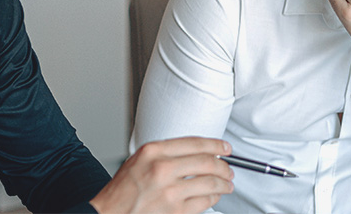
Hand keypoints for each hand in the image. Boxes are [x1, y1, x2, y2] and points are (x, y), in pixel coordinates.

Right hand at [89, 137, 233, 213]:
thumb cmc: (122, 190)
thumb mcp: (138, 160)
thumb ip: (164, 153)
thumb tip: (195, 152)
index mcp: (152, 151)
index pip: (194, 142)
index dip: (215, 144)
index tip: (224, 148)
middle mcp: (161, 168)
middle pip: (206, 162)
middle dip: (223, 166)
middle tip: (228, 169)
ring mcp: (169, 191)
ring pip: (209, 183)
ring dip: (223, 184)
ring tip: (227, 184)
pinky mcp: (175, 211)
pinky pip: (204, 202)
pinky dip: (213, 198)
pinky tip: (214, 197)